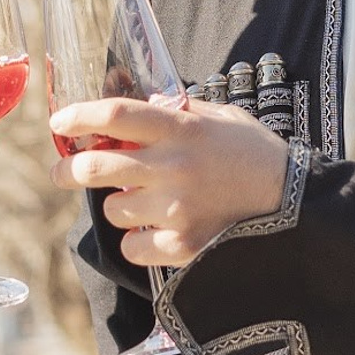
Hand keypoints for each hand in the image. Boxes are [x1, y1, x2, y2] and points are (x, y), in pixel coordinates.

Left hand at [51, 95, 289, 267]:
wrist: (295, 202)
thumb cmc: (256, 154)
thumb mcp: (221, 117)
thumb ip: (181, 112)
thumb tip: (141, 108)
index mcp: (183, 128)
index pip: (116, 115)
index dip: (79, 117)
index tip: (59, 122)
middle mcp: (174, 166)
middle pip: (96, 166)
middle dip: (67, 170)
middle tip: (60, 172)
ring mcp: (176, 208)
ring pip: (113, 210)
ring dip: (116, 205)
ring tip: (135, 202)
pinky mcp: (183, 245)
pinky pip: (132, 247)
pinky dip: (135, 241)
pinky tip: (153, 232)